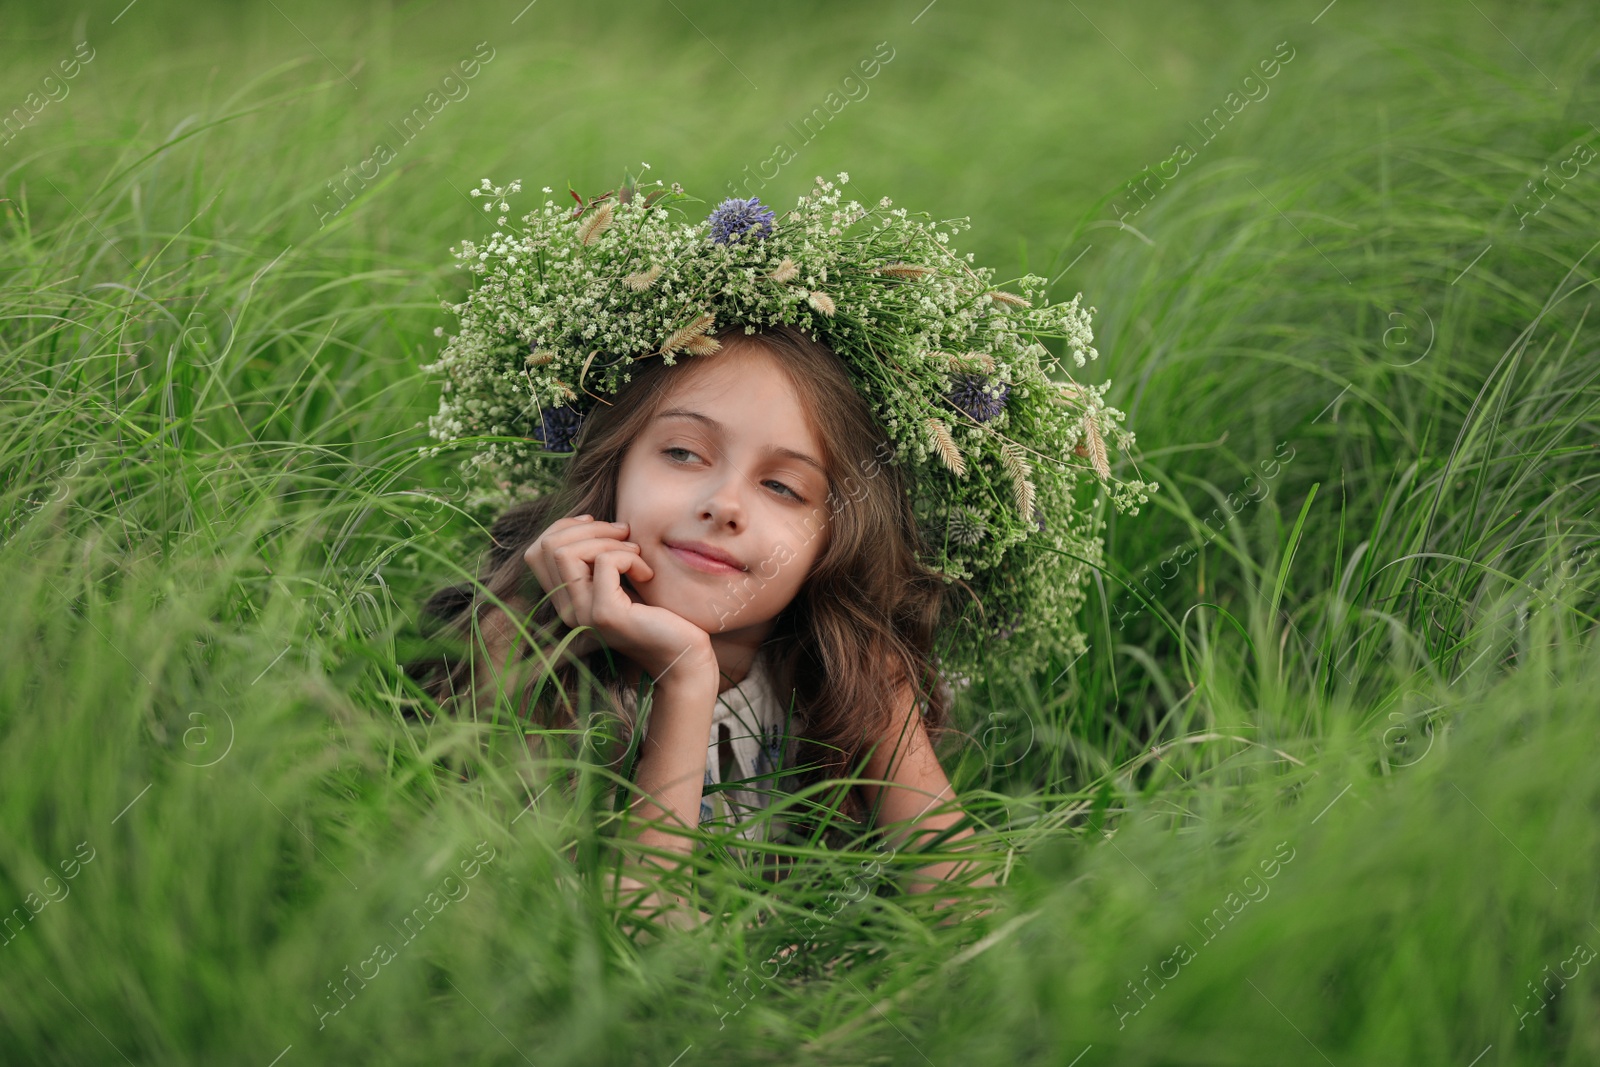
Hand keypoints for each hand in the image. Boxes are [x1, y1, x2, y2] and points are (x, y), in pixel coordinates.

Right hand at [523, 513, 711, 683]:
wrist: (683, 653)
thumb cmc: (658, 611)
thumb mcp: (619, 577)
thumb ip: (596, 555)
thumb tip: (586, 519)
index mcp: (566, 599)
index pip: (536, 551)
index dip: (565, 527)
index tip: (603, 527)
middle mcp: (567, 609)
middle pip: (548, 546)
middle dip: (590, 528)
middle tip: (625, 537)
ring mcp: (582, 614)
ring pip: (567, 552)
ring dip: (608, 540)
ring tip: (636, 553)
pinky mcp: (604, 615)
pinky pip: (604, 562)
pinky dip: (629, 556)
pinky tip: (647, 574)